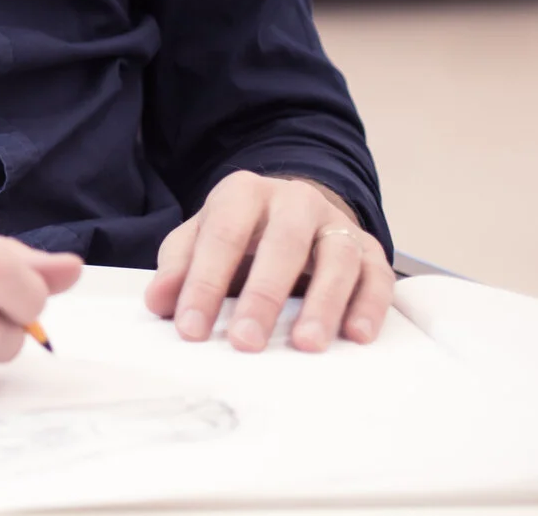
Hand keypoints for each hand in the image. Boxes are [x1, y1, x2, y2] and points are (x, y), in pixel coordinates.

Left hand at [144, 171, 393, 353]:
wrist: (294, 210)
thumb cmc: (240, 233)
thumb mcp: (202, 237)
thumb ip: (179, 266)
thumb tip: (160, 301)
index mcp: (244, 193)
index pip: (222, 236)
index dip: (204, 283)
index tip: (190, 329)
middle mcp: (295, 201)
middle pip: (283, 243)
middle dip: (264, 295)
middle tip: (246, 342)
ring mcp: (336, 223)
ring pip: (338, 257)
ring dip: (324, 302)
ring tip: (306, 344)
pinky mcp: (370, 249)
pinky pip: (377, 276)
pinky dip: (370, 306)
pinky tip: (356, 336)